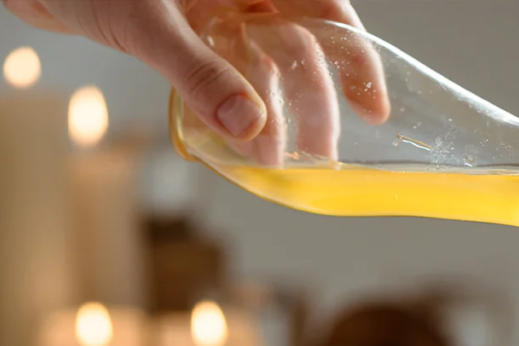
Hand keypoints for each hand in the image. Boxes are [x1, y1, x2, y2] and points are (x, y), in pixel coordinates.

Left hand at [2, 0, 388, 154]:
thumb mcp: (146, 24)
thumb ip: (199, 74)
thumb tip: (251, 132)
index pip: (322, 7)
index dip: (353, 57)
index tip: (372, 109)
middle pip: (296, 45)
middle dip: (311, 102)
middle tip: (317, 154)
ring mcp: (210, 9)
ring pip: (261, 64)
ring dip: (273, 112)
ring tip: (278, 158)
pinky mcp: (183, 31)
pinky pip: (222, 75)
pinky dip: (231, 108)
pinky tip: (238, 140)